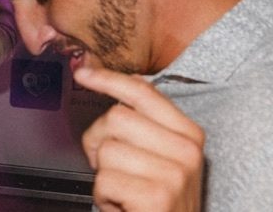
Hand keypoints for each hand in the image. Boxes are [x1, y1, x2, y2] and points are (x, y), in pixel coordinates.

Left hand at [74, 68, 204, 211]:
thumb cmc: (161, 203)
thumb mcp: (163, 158)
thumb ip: (147, 122)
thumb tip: (125, 82)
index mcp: (189, 134)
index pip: (142, 92)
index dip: (107, 80)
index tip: (82, 74)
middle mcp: (186, 151)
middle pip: (116, 117)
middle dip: (99, 141)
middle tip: (112, 167)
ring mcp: (174, 174)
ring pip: (106, 150)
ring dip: (103, 175)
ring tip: (123, 190)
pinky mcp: (156, 196)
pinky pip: (104, 180)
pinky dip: (103, 196)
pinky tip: (123, 206)